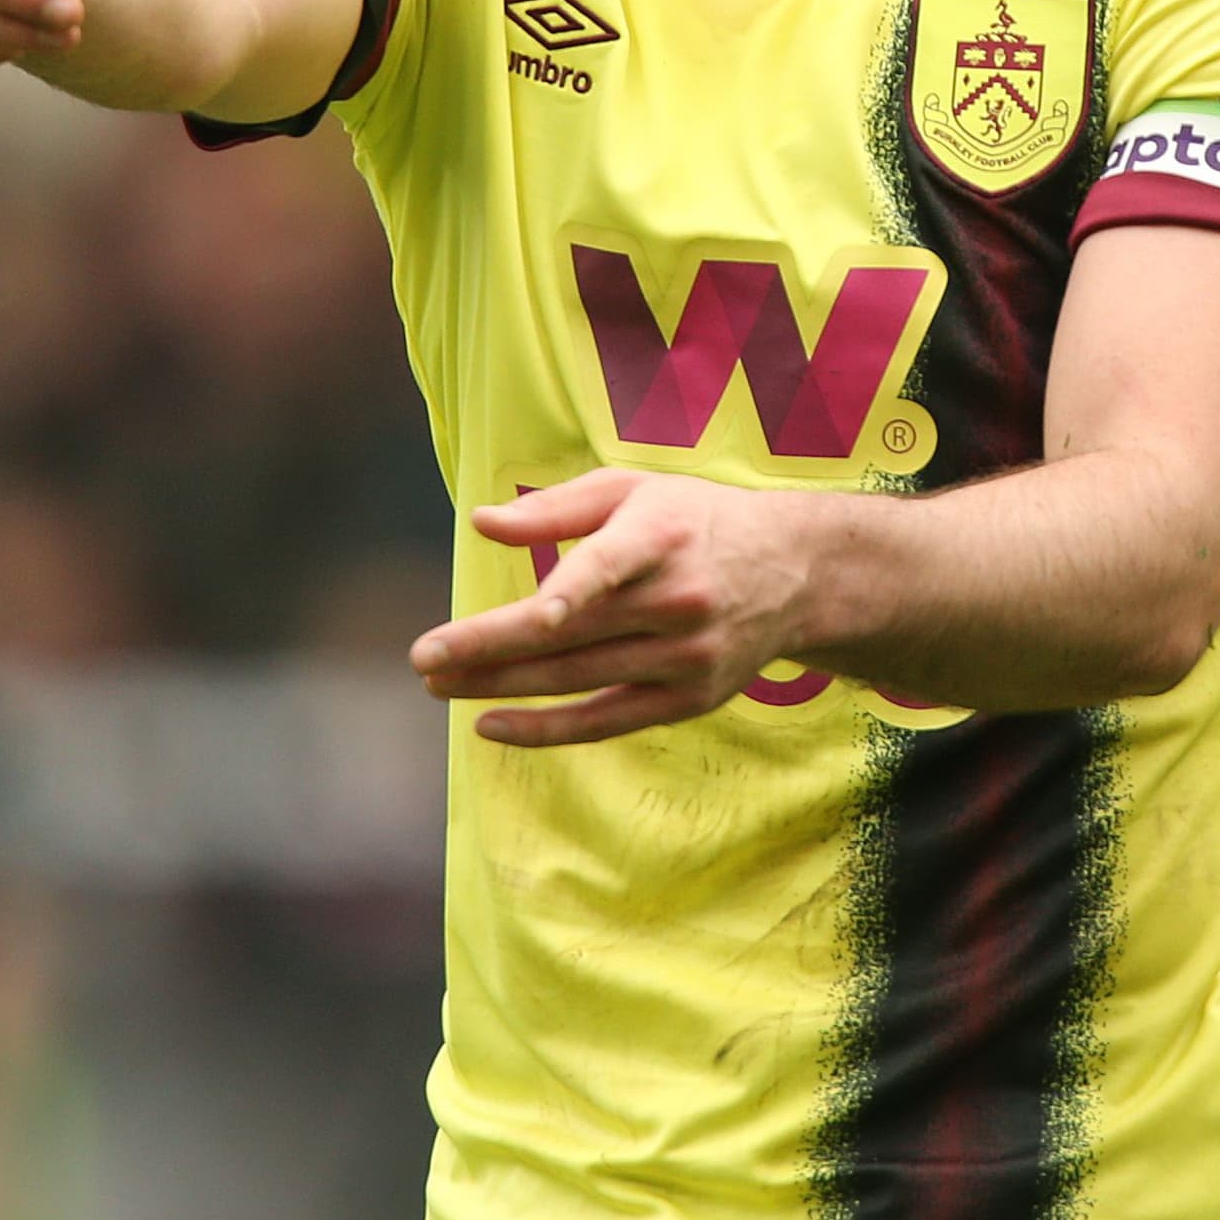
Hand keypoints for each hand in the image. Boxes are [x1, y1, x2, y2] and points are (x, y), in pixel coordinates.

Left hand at [413, 470, 824, 747]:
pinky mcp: (689, 699)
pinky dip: (546, 729)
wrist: (796, 571)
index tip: (533, 617)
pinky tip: (491, 725)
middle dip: (490, 648)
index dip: (573, 593)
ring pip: (578, 681)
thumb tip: (481, 523)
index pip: (612, 568)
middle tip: (423, 658)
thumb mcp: (633, 490)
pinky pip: (606, 722)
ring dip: (502, 686)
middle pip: (572, 635)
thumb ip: (555, 508)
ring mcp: (686, 658)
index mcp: (661, 537)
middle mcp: (678, 602)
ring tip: (439, 684)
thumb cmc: (694, 519)